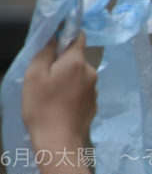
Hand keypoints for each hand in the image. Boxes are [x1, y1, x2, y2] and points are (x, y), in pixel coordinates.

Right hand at [21, 36, 96, 155]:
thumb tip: (54, 37)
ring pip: (79, 75)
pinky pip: (81, 90)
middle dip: (62, 62)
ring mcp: (95, 90)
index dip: (67, 34)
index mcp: (77, 62)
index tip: (55, 38)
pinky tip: (59, 104)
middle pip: (76, 58)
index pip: (78, 37)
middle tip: (44, 75)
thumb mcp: (34, 75)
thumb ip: (45, 52)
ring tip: (50, 93)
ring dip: (67, 78)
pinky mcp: (94, 104)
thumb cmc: (42, 106)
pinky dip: (71, 92)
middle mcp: (91, 73)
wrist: (59, 140)